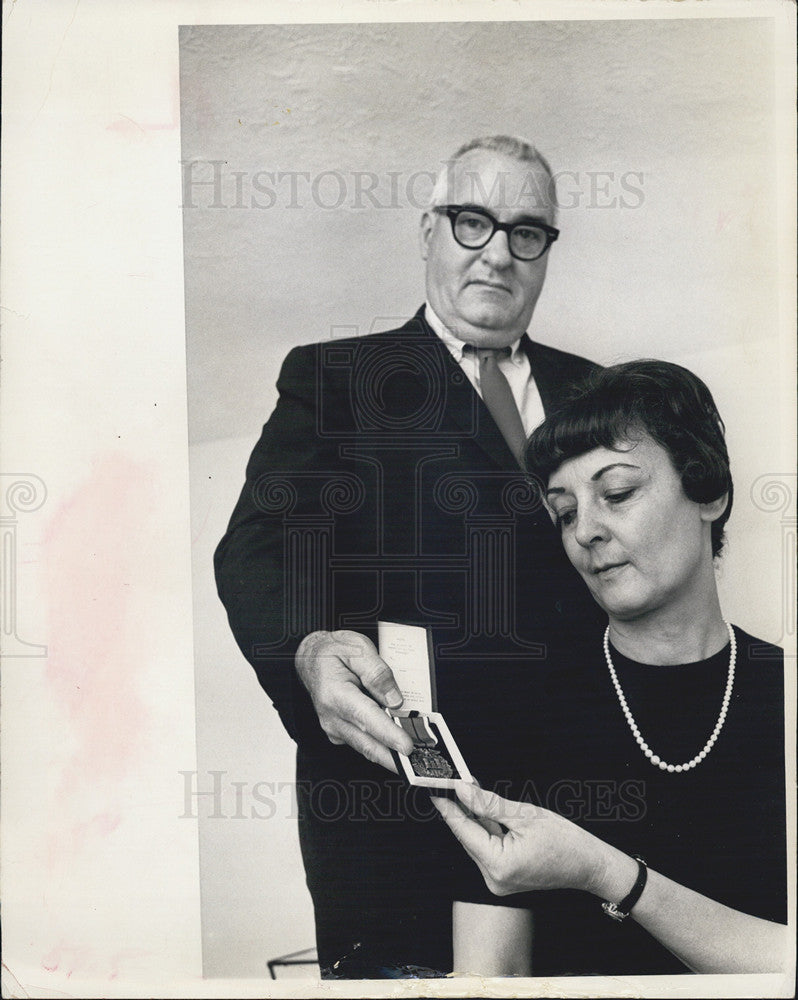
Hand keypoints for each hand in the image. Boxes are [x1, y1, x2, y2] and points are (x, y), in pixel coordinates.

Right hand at [295, 630, 413, 770]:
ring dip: (391, 755)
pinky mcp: (340, 733)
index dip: (388, 735)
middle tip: (419, 762)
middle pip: (367, 743)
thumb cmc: (333, 652)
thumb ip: (377, 673)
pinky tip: (398, 744)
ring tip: (416, 757)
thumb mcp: (358, 648)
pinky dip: (382, 747)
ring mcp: (334, 728)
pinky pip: (364, 743)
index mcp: (335, 694)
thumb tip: (394, 699)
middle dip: (395, 758)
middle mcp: (332, 716)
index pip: (366, 719)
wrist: (311, 659)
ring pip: (367, 748)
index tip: (407, 746)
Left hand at [432, 781, 604, 896]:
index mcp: (498, 865)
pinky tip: (482, 808)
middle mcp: (494, 878)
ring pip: (477, 841)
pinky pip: (488, 848)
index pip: (464, 831)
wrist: (589, 865)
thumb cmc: (565, 841)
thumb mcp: (524, 814)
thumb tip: (462, 790)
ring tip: (468, 788)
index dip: (448, 808)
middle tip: (453, 781)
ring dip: (474, 817)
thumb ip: (488, 803)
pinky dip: (486, 829)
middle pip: (468, 837)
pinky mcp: (504, 877)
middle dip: (462, 808)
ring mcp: (498, 880)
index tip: (434, 789)